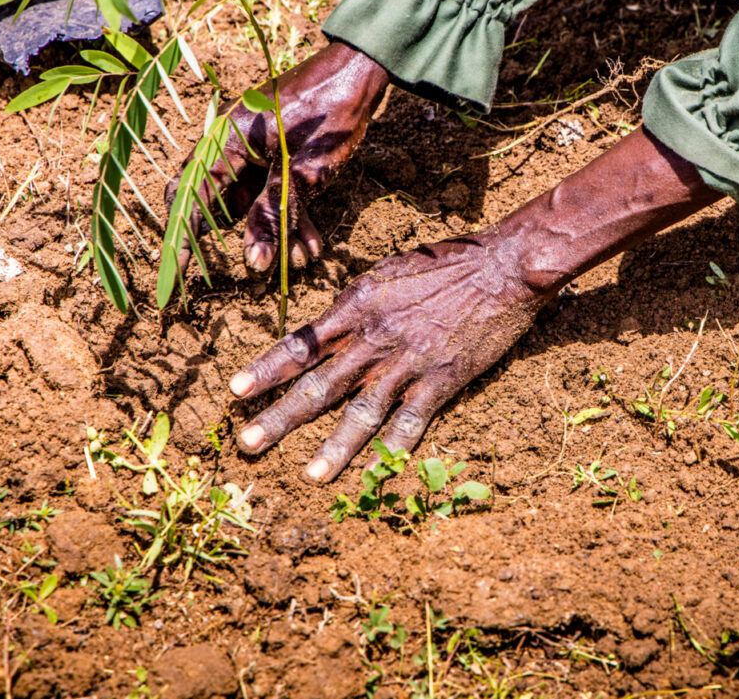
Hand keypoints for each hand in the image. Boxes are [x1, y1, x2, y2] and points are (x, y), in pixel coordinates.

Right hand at [167, 42, 389, 272]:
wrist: (361, 74)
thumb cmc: (327, 117)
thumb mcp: (300, 175)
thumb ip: (272, 217)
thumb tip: (252, 264)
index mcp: (225, 142)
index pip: (190, 197)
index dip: (183, 237)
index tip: (178, 274)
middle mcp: (233, 145)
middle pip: (223, 204)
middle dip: (245, 240)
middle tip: (259, 271)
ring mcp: (258, 149)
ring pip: (255, 202)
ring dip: (277, 233)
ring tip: (303, 259)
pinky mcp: (281, 153)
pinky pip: (275, 191)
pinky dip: (291, 216)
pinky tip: (313, 243)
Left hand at [229, 230, 548, 480]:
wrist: (503, 268)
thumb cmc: (448, 261)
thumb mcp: (390, 270)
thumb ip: (360, 302)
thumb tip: (332, 322)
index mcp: (357, 305)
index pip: (301, 342)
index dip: (266, 368)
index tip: (235, 389)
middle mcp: (374, 337)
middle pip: (318, 384)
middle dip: (279, 416)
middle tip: (246, 444)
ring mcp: (407, 362)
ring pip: (360, 412)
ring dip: (332, 447)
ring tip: (308, 476)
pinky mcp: (441, 380)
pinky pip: (411, 421)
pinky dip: (392, 448)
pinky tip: (376, 472)